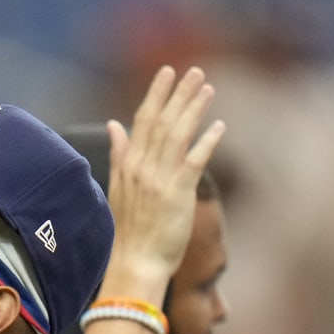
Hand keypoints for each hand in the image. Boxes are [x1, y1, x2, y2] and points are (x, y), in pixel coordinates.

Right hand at [98, 66, 224, 302]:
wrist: (134, 263)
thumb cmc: (130, 231)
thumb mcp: (118, 188)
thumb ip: (119, 153)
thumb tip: (114, 125)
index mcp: (129, 165)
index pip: (142, 120)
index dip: (156, 94)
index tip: (167, 72)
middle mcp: (143, 168)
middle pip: (161, 121)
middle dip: (178, 94)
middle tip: (194, 70)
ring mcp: (160, 179)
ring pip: (177, 135)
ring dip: (193, 109)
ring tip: (207, 87)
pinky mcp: (178, 194)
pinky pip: (194, 161)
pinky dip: (206, 141)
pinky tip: (219, 125)